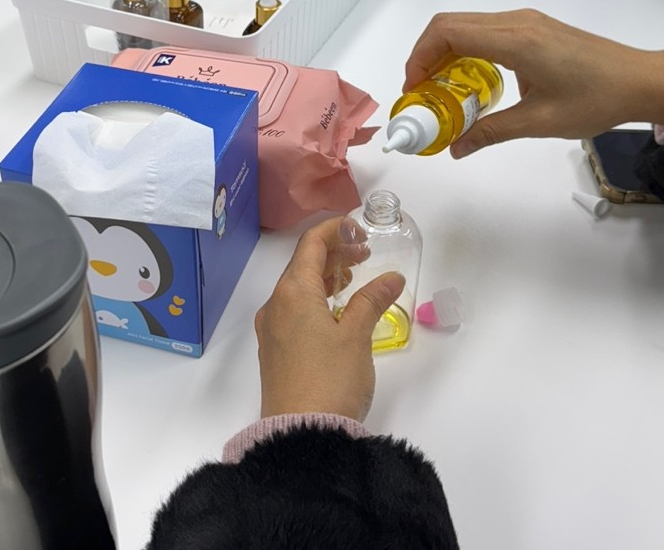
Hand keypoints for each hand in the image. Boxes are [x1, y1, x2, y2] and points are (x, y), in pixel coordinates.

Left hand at [255, 218, 404, 421]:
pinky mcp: (276, 352)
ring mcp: (272, 330)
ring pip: (297, 289)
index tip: (361, 230)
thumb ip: (372, 301)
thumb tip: (391, 278)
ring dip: (325, 277)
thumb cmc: (331, 379)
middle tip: (365, 254)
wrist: (301, 434)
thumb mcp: (357, 336)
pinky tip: (338, 310)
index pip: (310, 244)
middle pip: (301, 265)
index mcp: (292, 293)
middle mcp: (275, 306)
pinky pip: (294, 311)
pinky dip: (316, 300)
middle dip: (333, 253)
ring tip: (355, 278)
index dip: (335, 230)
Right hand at [403, 10, 663, 158]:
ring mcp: (525, 21)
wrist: (642, 81)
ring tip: (441, 90)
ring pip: (466, 25)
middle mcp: (516, 22)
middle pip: (450, 23)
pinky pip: (485, 31)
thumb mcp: (539, 122)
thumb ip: (491, 132)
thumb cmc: (595, 100)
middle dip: (426, 55)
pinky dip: (465, 50)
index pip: (448, 33)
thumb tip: (455, 149)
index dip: (420, 57)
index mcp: (515, 40)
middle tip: (421, 92)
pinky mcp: (534, 27)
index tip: (414, 89)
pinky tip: (470, 82)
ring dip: (444, 52)